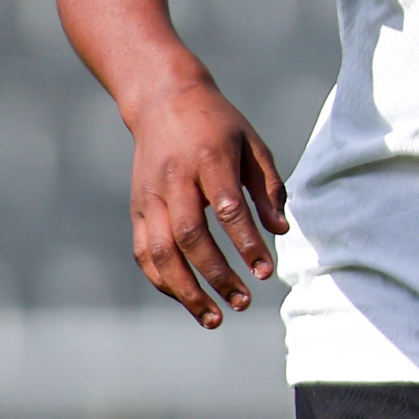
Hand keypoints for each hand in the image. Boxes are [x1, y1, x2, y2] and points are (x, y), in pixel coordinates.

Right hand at [128, 77, 286, 327]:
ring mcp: (149, 197)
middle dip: (217, 275)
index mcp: (208, 159)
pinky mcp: (136, 208)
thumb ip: (268, 188)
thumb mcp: (253, 145)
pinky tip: (188, 299)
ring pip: (160, 252)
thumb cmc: (219, 124)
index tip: (267, 271)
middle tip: (244, 302)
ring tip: (215, 317)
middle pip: (189, 237)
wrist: (164, 101)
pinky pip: (145, 252)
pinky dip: (164, 281)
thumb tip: (281, 231)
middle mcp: (173, 181)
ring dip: (186, 290)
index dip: (247, 244)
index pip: (227, 209)